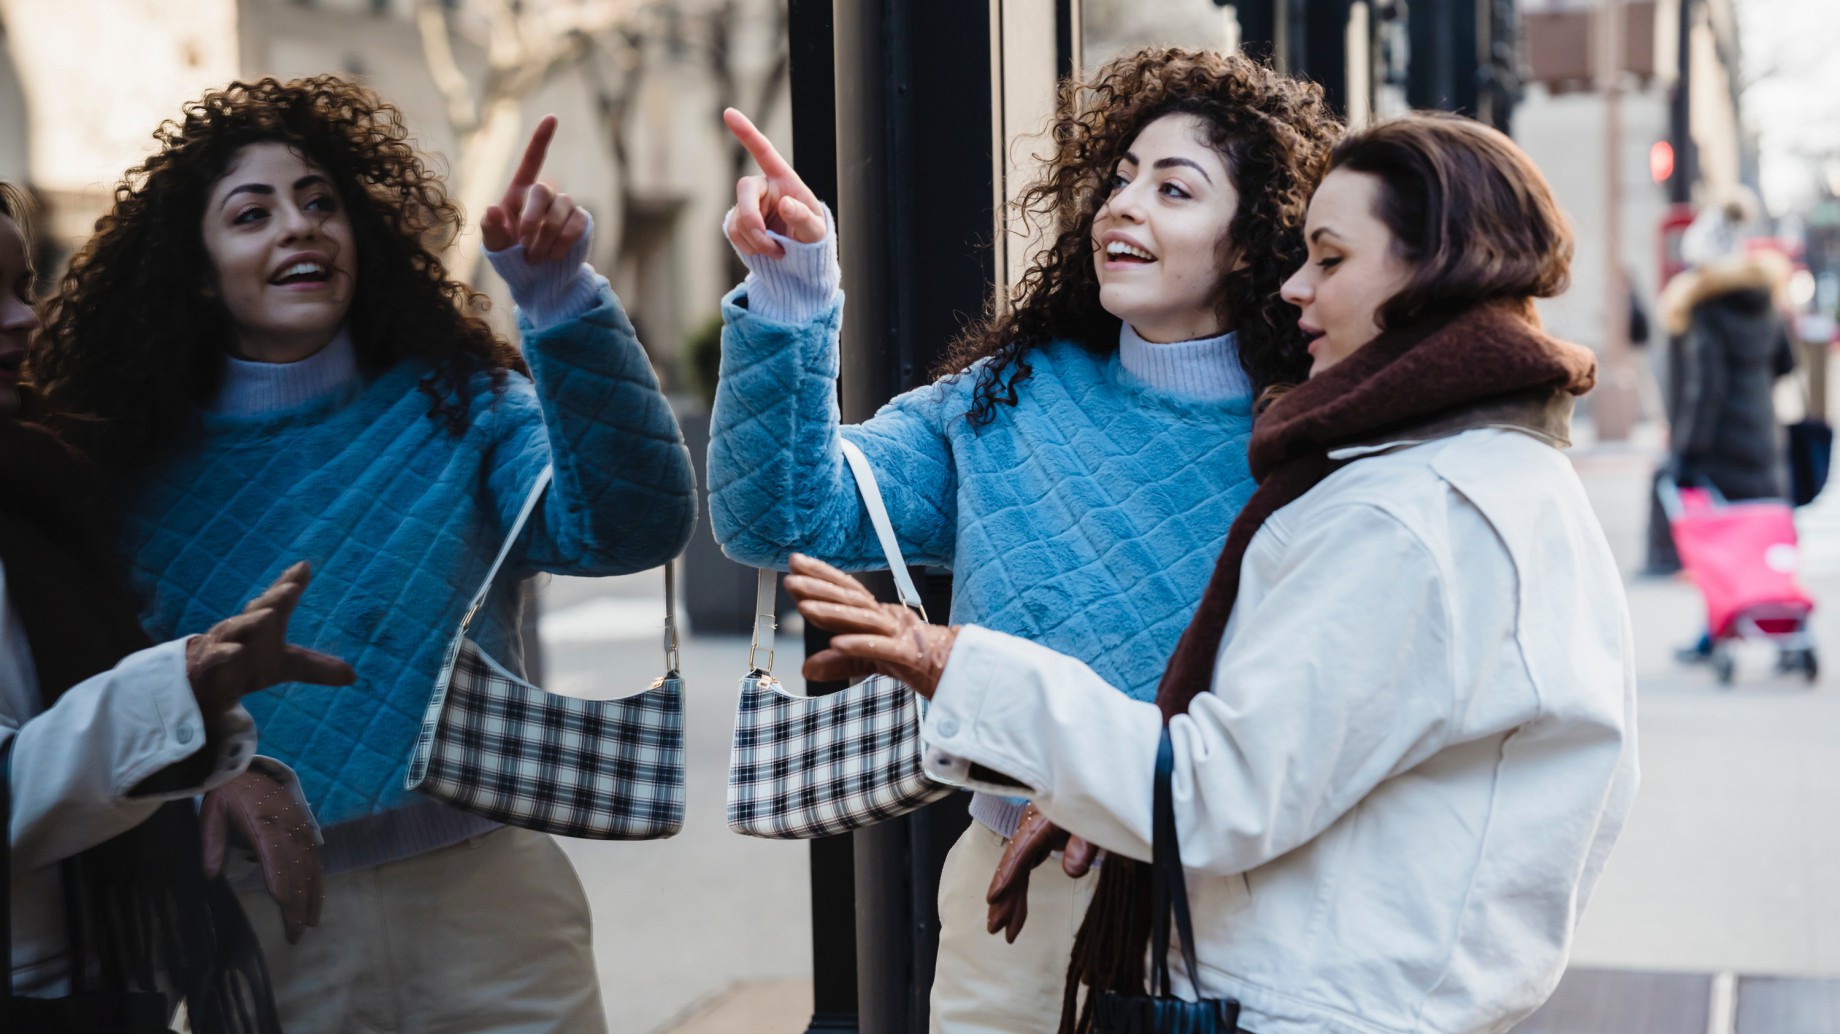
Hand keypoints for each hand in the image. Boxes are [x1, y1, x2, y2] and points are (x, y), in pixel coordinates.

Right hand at [185, 562, 354, 718]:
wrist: (210, 684)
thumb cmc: (248, 665)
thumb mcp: (286, 667)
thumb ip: (317, 668)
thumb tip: (353, 676)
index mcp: (264, 623)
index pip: (278, 600)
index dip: (290, 583)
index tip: (305, 566)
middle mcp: (244, 627)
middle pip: (259, 608)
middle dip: (274, 597)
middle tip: (291, 588)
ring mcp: (223, 642)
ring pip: (235, 627)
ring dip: (251, 620)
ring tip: (269, 615)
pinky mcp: (208, 662)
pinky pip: (215, 654)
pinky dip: (224, 651)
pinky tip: (236, 650)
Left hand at [201, 768, 323, 944]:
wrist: (248, 767)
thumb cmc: (227, 792)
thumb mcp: (212, 811)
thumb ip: (211, 841)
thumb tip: (210, 875)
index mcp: (265, 822)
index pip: (277, 856)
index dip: (283, 882)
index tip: (286, 907)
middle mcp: (289, 827)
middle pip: (298, 869)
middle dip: (299, 902)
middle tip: (296, 933)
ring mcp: (301, 828)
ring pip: (312, 866)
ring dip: (312, 896)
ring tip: (310, 924)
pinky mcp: (305, 829)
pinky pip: (315, 859)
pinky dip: (317, 881)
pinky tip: (315, 900)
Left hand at [481, 115, 588, 263]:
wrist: (536, 277)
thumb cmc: (510, 255)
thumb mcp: (494, 244)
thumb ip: (490, 228)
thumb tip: (492, 209)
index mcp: (519, 192)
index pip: (533, 160)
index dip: (541, 139)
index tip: (552, 118)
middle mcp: (544, 195)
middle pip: (542, 192)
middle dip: (532, 220)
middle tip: (524, 244)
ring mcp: (564, 207)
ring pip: (560, 211)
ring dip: (546, 237)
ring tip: (535, 257)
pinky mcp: (580, 222)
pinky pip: (575, 226)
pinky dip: (562, 244)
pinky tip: (553, 256)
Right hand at [723, 108, 825, 255]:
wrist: (800, 256)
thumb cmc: (811, 237)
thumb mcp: (815, 231)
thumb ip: (804, 218)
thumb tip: (786, 204)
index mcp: (784, 179)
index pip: (763, 152)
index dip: (747, 132)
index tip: (729, 112)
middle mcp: (763, 188)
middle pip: (744, 189)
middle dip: (751, 218)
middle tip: (766, 241)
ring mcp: (749, 205)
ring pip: (739, 219)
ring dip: (756, 241)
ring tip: (777, 251)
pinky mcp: (739, 222)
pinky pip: (733, 232)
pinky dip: (749, 247)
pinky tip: (766, 252)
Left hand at [784, 553, 958, 696]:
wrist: (961, 671)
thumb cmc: (918, 660)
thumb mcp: (872, 662)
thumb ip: (840, 663)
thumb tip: (807, 669)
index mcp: (878, 614)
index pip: (847, 590)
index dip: (822, 575)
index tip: (795, 563)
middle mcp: (887, 618)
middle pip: (851, 599)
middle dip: (820, 587)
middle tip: (793, 578)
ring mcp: (899, 636)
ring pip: (862, 620)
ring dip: (833, 612)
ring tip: (805, 606)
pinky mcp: (909, 656)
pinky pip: (881, 649)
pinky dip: (858, 645)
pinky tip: (836, 643)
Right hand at [985, 803, 1097, 942]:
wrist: (1096, 787)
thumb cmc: (1094, 801)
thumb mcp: (1094, 821)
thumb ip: (1085, 843)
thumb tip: (1072, 872)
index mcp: (1043, 820)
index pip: (1021, 848)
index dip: (1007, 873)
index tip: (993, 897)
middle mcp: (1032, 828)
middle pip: (1014, 865)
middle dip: (1004, 898)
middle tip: (995, 929)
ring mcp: (1034, 836)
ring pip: (1018, 871)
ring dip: (1011, 900)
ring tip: (1006, 930)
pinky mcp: (1040, 842)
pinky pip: (1026, 869)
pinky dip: (1020, 890)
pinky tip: (1016, 910)